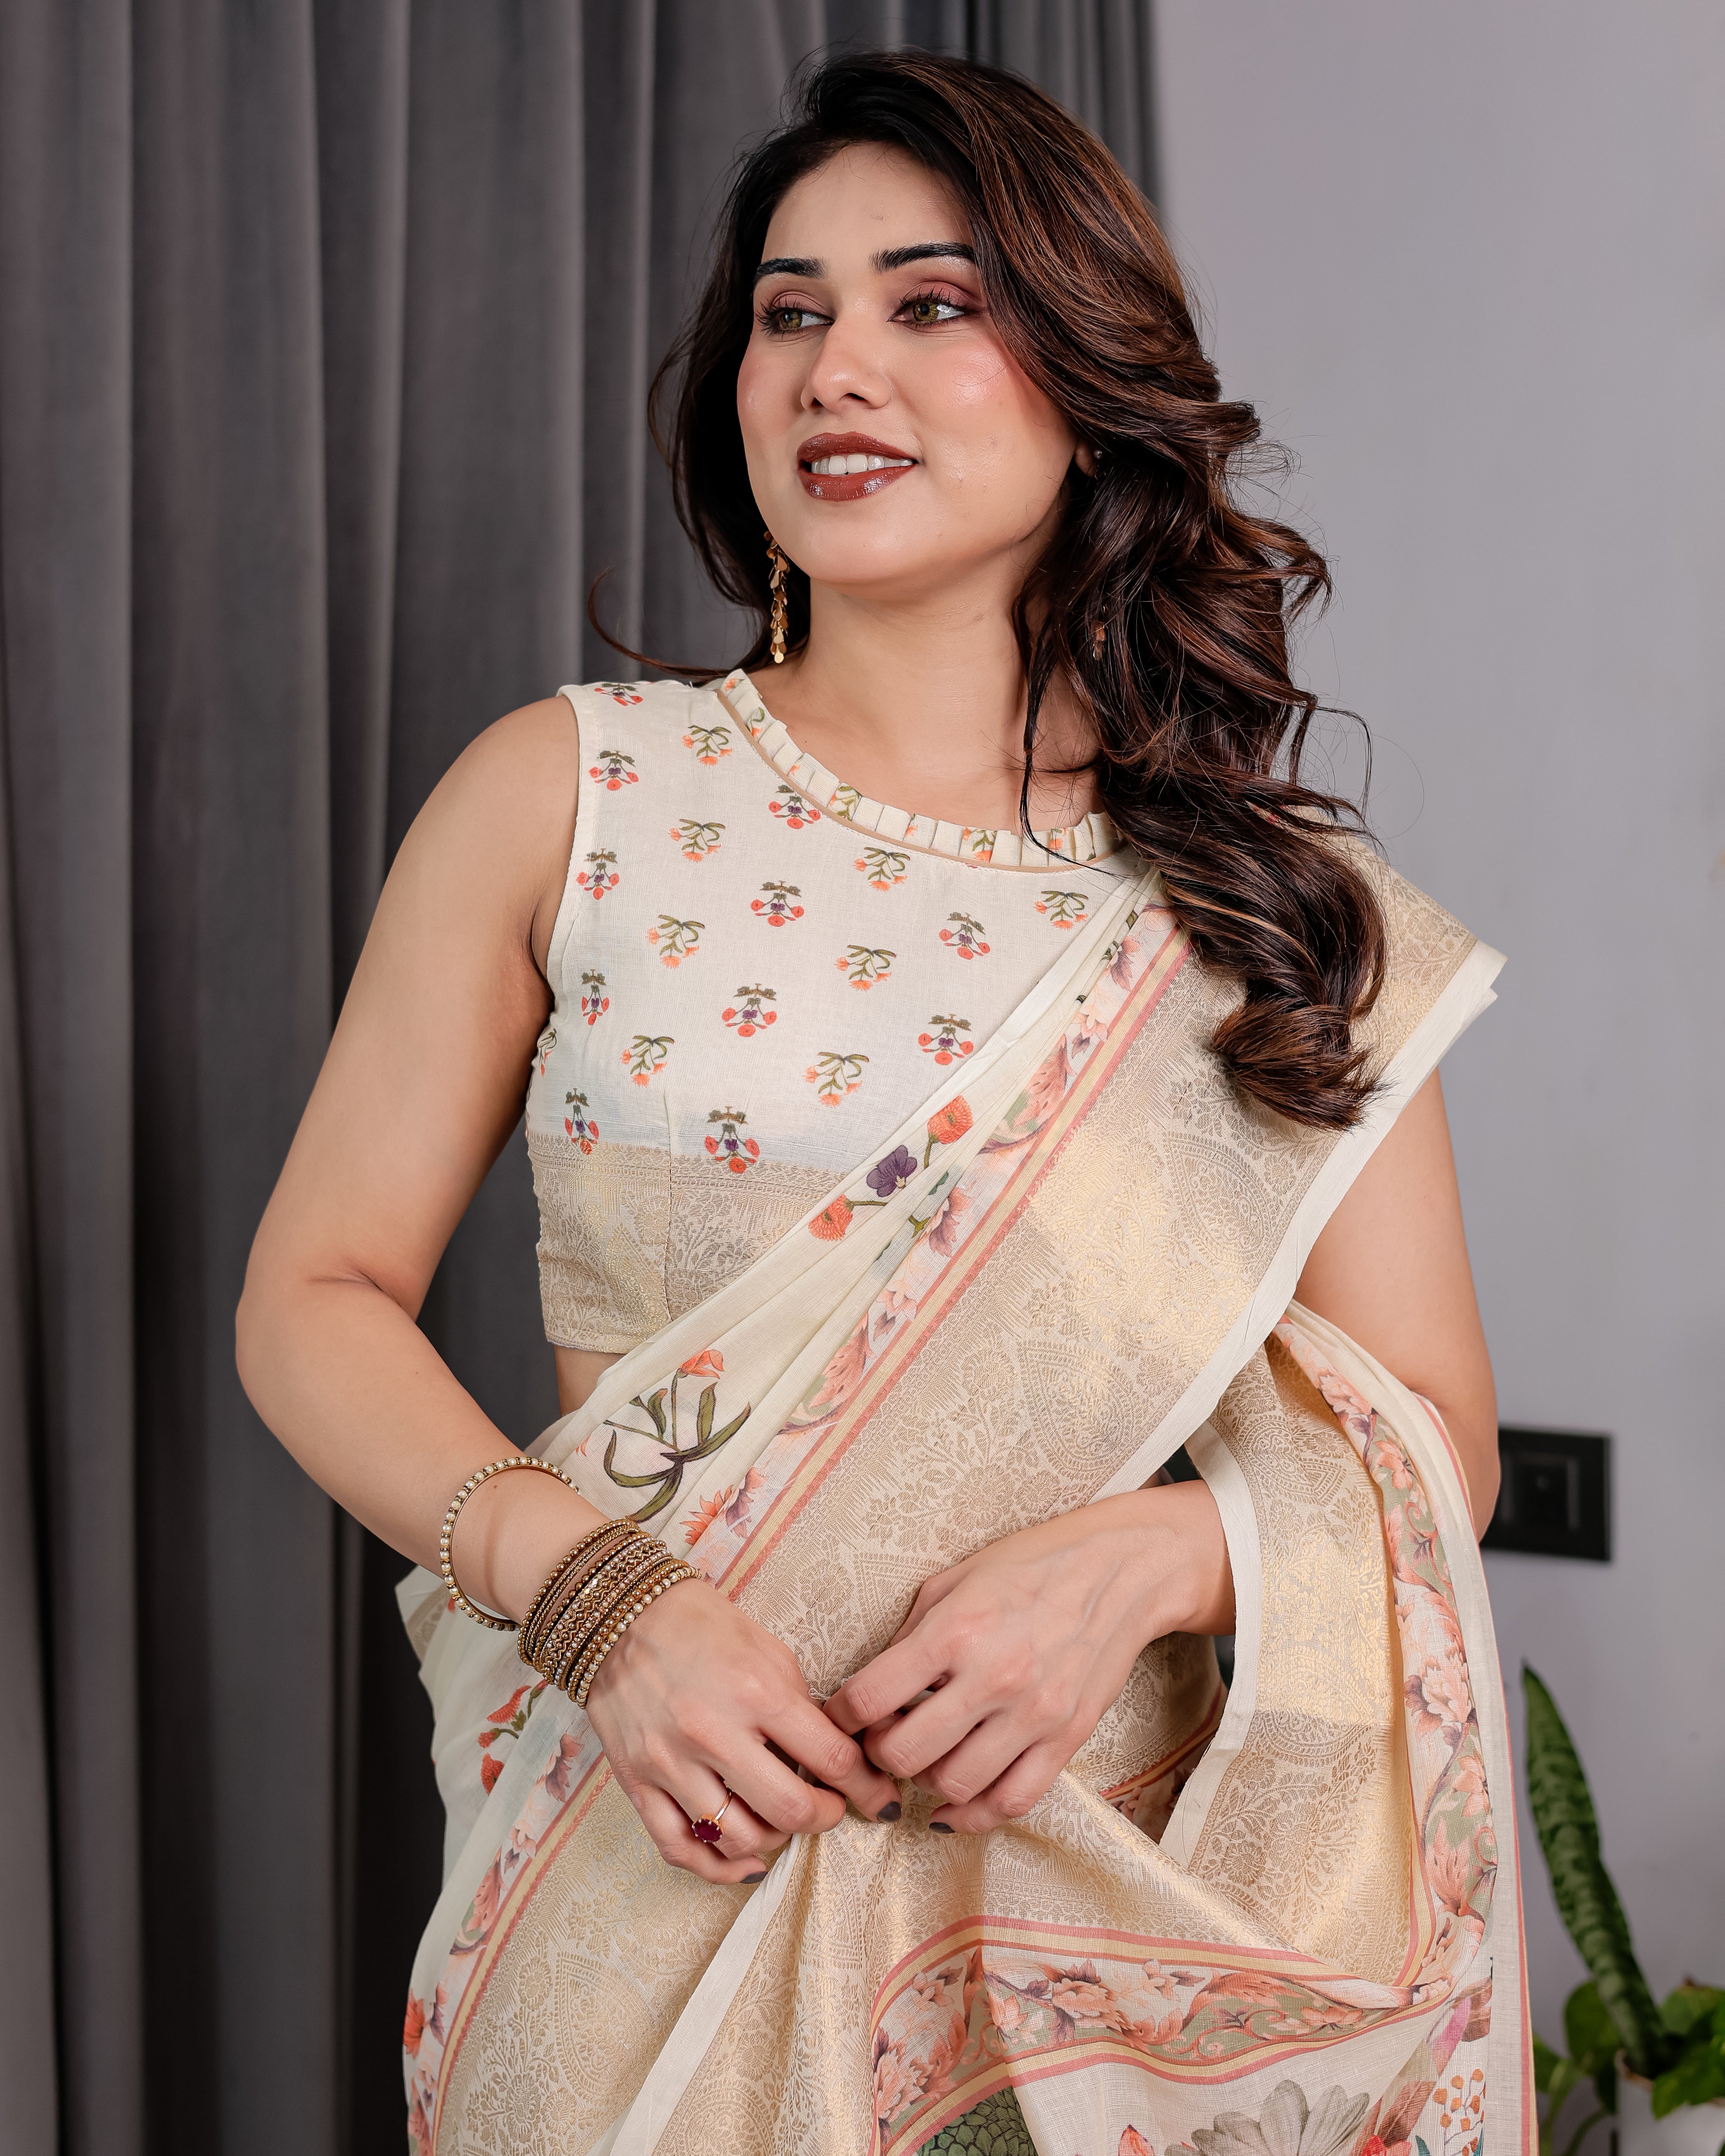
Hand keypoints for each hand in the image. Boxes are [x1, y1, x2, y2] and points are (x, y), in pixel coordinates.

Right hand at [583, 1576, 900, 1884]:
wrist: (620, 1614)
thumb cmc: (701, 1626)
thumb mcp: (767, 1650)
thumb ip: (800, 1706)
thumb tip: (832, 1757)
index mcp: (756, 1691)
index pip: (830, 1758)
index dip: (865, 1785)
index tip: (878, 1796)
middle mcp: (713, 1732)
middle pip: (789, 1810)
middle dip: (825, 1817)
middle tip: (833, 1810)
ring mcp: (670, 1762)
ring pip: (738, 1838)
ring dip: (774, 1839)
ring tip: (784, 1822)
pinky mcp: (636, 1782)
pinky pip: (680, 1848)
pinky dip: (718, 1868)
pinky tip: (745, 1862)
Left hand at [824, 1480, 1232, 1834]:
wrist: (1120, 1572)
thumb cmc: (1031, 1566)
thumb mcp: (954, 1581)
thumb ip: (911, 1636)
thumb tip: (875, 1690)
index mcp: (955, 1630)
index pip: (870, 1697)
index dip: (840, 1715)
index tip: (838, 1718)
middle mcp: (993, 1677)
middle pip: (904, 1754)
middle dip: (880, 1753)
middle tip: (882, 1738)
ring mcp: (1033, 1714)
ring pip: (954, 1785)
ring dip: (926, 1780)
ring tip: (925, 1756)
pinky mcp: (1066, 1739)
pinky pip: (1012, 1802)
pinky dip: (974, 1815)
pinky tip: (953, 1806)